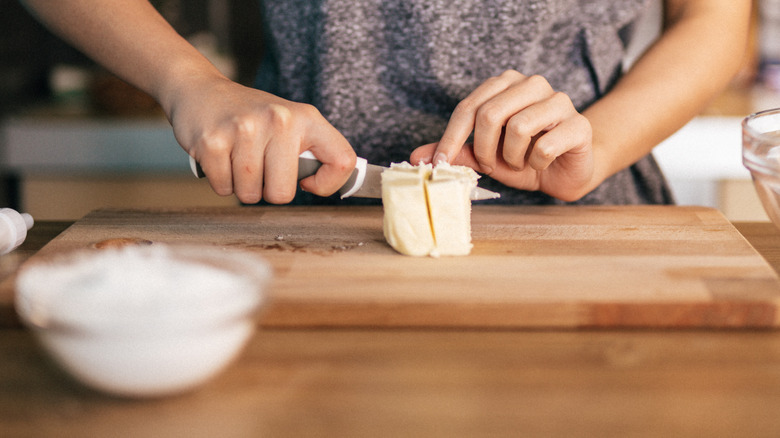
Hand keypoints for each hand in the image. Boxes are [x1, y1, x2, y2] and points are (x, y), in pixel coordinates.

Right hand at [166, 77, 355, 203]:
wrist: (201, 91)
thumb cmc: (252, 117)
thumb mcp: (292, 123)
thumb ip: (314, 152)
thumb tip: (330, 187)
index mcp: (307, 117)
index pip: (342, 161)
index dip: (329, 184)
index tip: (308, 182)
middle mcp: (279, 120)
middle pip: (282, 194)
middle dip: (268, 190)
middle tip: (260, 167)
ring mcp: (245, 130)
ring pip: (250, 194)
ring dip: (242, 186)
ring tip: (238, 158)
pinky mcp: (213, 142)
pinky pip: (223, 188)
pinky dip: (221, 182)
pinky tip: (221, 157)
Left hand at [411, 70, 593, 201]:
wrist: (565, 172)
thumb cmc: (523, 159)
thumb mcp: (484, 157)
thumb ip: (455, 152)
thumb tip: (417, 156)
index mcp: (505, 85)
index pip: (468, 106)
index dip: (450, 137)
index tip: (439, 162)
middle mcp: (532, 85)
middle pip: (490, 113)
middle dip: (484, 149)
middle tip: (491, 165)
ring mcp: (559, 101)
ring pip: (517, 127)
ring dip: (511, 156)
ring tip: (519, 162)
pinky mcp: (579, 124)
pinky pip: (545, 146)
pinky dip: (535, 164)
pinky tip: (541, 163)